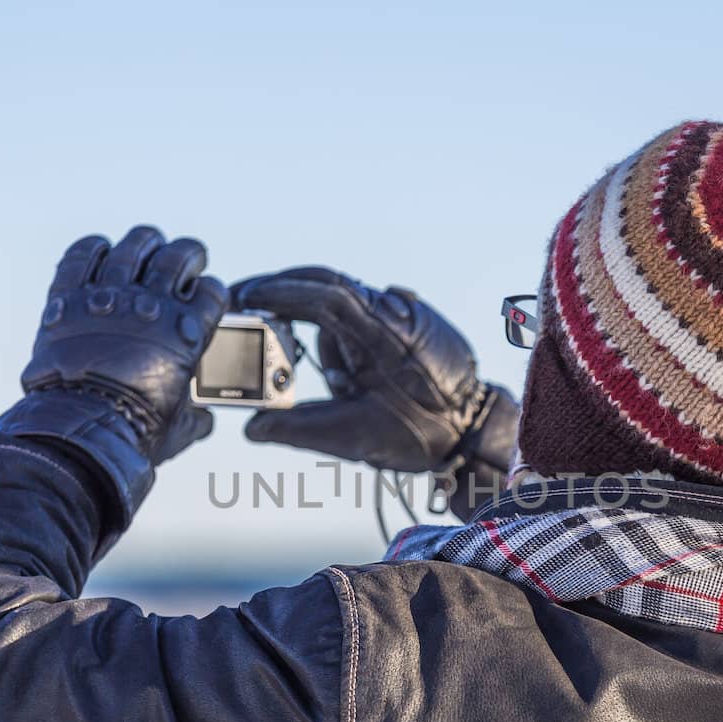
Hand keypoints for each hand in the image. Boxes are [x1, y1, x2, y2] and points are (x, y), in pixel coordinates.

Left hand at [21, 226, 228, 461]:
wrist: (81, 426)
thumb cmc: (134, 430)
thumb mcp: (179, 424)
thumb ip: (194, 415)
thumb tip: (202, 420)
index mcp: (185, 331)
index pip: (212, 291)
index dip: (211, 292)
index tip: (205, 297)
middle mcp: (152, 304)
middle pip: (180, 256)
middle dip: (189, 254)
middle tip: (188, 259)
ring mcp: (110, 296)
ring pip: (135, 246)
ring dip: (146, 242)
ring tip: (149, 243)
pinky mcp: (70, 297)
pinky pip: (81, 256)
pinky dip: (92, 248)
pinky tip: (100, 249)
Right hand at [231, 267, 500, 472]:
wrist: (477, 431)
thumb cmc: (422, 434)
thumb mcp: (355, 436)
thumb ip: (299, 429)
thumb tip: (252, 427)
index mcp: (383, 334)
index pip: (324, 295)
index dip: (281, 292)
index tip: (245, 295)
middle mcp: (397, 312)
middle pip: (329, 285)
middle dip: (285, 292)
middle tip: (248, 304)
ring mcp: (408, 311)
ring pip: (346, 305)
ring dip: (326, 334)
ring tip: (342, 388)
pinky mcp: (414, 319)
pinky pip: (368, 316)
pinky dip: (348, 336)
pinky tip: (356, 376)